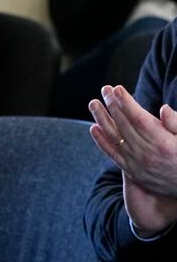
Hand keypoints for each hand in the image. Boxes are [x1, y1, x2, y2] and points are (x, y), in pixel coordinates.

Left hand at [89, 84, 176, 234]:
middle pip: (124, 125)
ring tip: (93, 103)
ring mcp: (138, 164)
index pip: (138, 118)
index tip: (117, 88)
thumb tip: (163, 110)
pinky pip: (113, 155)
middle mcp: (148, 154)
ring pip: (115, 138)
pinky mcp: (133, 172)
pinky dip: (102, 141)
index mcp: (163, 143)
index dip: (126, 102)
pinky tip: (93, 128)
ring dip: (102, 119)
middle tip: (104, 89)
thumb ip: (176, 124)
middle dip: (113, 105)